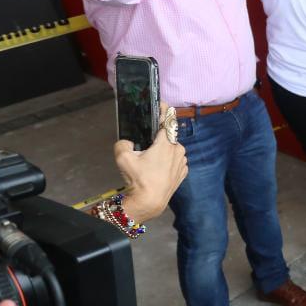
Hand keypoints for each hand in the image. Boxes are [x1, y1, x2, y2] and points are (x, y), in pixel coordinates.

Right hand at [115, 104, 187, 223]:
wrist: (150, 201)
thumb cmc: (139, 180)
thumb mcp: (122, 158)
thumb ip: (122, 143)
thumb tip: (127, 141)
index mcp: (166, 143)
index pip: (167, 120)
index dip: (163, 110)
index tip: (161, 104)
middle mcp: (178, 150)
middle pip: (167, 137)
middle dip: (156, 139)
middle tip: (145, 149)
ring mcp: (182, 161)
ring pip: (172, 150)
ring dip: (163, 152)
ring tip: (150, 163)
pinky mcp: (183, 172)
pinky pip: (175, 161)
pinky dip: (167, 162)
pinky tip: (157, 170)